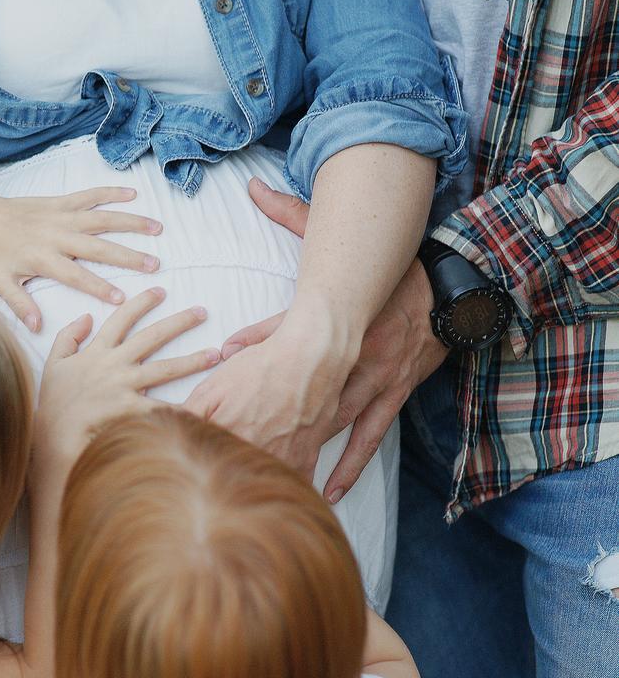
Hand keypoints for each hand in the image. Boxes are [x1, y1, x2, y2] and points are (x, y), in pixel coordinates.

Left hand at [0, 187, 162, 332]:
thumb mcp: (1, 284)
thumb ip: (20, 305)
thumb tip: (37, 327)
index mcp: (44, 259)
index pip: (77, 276)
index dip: (99, 287)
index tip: (122, 298)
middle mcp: (57, 236)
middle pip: (98, 247)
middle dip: (127, 256)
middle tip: (154, 265)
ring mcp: (61, 216)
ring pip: (101, 218)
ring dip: (130, 222)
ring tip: (157, 227)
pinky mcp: (61, 201)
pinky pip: (89, 195)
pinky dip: (110, 192)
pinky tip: (133, 194)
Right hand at [36, 288, 219, 469]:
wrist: (53, 433)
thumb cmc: (54, 401)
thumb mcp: (54, 362)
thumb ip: (69, 336)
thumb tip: (87, 316)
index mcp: (97, 350)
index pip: (122, 318)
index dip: (142, 302)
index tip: (160, 290)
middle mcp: (114, 364)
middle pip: (152, 337)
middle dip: (179, 322)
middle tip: (202, 312)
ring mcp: (124, 386)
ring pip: (165, 368)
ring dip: (192, 360)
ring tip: (215, 354)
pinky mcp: (131, 409)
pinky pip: (161, 407)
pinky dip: (181, 407)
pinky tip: (202, 404)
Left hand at [216, 179, 448, 501]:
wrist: (453, 287)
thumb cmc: (390, 267)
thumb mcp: (344, 237)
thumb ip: (293, 213)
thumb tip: (255, 186)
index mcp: (338, 315)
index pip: (289, 328)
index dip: (256, 341)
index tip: (224, 356)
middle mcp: (353, 351)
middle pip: (306, 383)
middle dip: (272, 408)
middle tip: (235, 434)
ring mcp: (374, 378)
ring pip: (333, 420)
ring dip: (306, 447)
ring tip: (275, 474)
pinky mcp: (393, 395)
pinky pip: (368, 437)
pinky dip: (349, 465)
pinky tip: (330, 492)